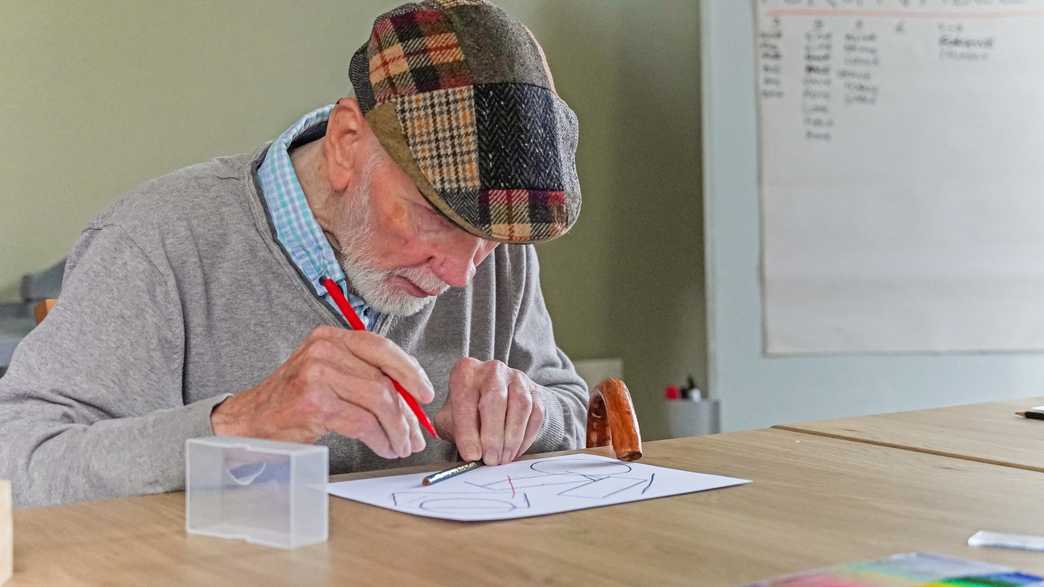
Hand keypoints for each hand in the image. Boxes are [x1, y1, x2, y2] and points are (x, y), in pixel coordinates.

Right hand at [211, 326, 433, 458]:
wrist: (248, 421)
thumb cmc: (292, 401)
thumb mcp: (325, 373)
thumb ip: (362, 375)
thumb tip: (411, 396)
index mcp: (329, 337)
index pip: (381, 347)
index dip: (410, 371)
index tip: (426, 394)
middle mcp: (323, 350)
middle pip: (384, 378)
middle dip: (407, 411)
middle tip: (416, 433)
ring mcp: (318, 375)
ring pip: (378, 401)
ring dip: (397, 430)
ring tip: (401, 446)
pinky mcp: (315, 404)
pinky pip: (363, 423)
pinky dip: (381, 439)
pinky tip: (384, 448)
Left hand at [434, 358, 544, 464]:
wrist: (493, 397)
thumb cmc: (468, 409)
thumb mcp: (451, 417)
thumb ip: (455, 431)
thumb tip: (471, 454)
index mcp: (465, 371)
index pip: (465, 400)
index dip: (468, 431)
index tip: (471, 455)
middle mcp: (492, 370)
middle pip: (495, 399)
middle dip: (493, 436)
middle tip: (490, 460)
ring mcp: (516, 378)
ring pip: (520, 406)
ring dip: (512, 438)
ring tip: (503, 458)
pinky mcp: (534, 390)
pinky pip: (535, 414)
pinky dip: (526, 436)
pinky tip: (515, 450)